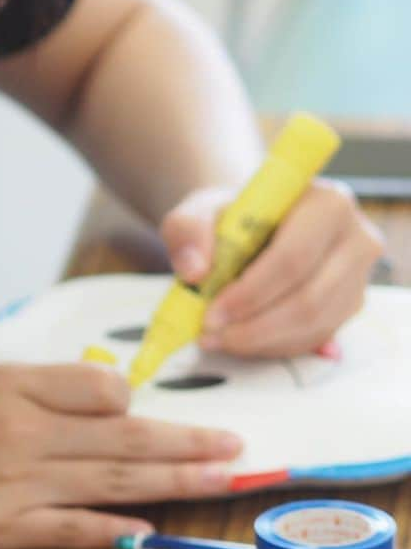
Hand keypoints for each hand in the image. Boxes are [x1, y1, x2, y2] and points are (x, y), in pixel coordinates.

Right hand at [0, 363, 241, 548]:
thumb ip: (37, 392)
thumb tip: (107, 400)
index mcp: (8, 384)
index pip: (98, 387)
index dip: (137, 402)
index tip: (168, 411)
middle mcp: (15, 429)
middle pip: (120, 437)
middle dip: (186, 443)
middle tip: (236, 446)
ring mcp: (8, 482)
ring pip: (109, 482)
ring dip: (172, 483)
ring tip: (218, 480)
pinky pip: (67, 527)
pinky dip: (111, 529)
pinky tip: (147, 528)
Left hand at [162, 180, 384, 356]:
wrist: (254, 221)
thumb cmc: (231, 215)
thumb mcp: (198, 210)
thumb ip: (189, 231)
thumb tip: (194, 271)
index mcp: (326, 203)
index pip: (293, 258)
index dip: (251, 292)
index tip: (213, 313)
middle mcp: (356, 238)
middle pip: (309, 299)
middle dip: (255, 326)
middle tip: (212, 334)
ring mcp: (359, 275)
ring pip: (315, 325)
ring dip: (263, 341)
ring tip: (219, 339)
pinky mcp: (351, 304)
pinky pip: (317, 337)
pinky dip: (275, 345)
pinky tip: (243, 340)